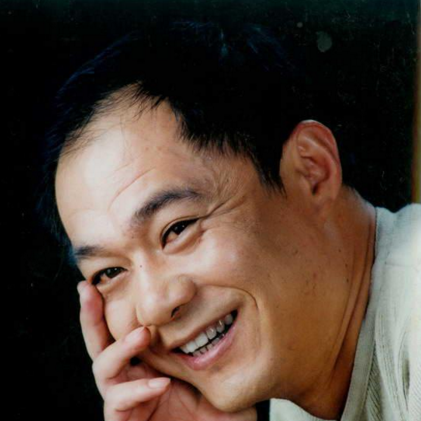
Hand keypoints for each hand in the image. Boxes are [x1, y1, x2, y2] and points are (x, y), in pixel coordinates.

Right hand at [77, 281, 256, 420]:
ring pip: (103, 369)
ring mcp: (127, 400)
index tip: (105, 280)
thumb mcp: (215, 372)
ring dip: (120, 348)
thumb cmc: (217, 413)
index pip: (123, 330)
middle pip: (100, 342)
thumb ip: (210, 347)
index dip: (111, 306)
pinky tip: (159, 384)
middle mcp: (132, 376)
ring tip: (143, 334)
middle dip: (91, 315)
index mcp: (148, 361)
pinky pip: (118, 403)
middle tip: (86, 288)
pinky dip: (138, 391)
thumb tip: (223, 310)